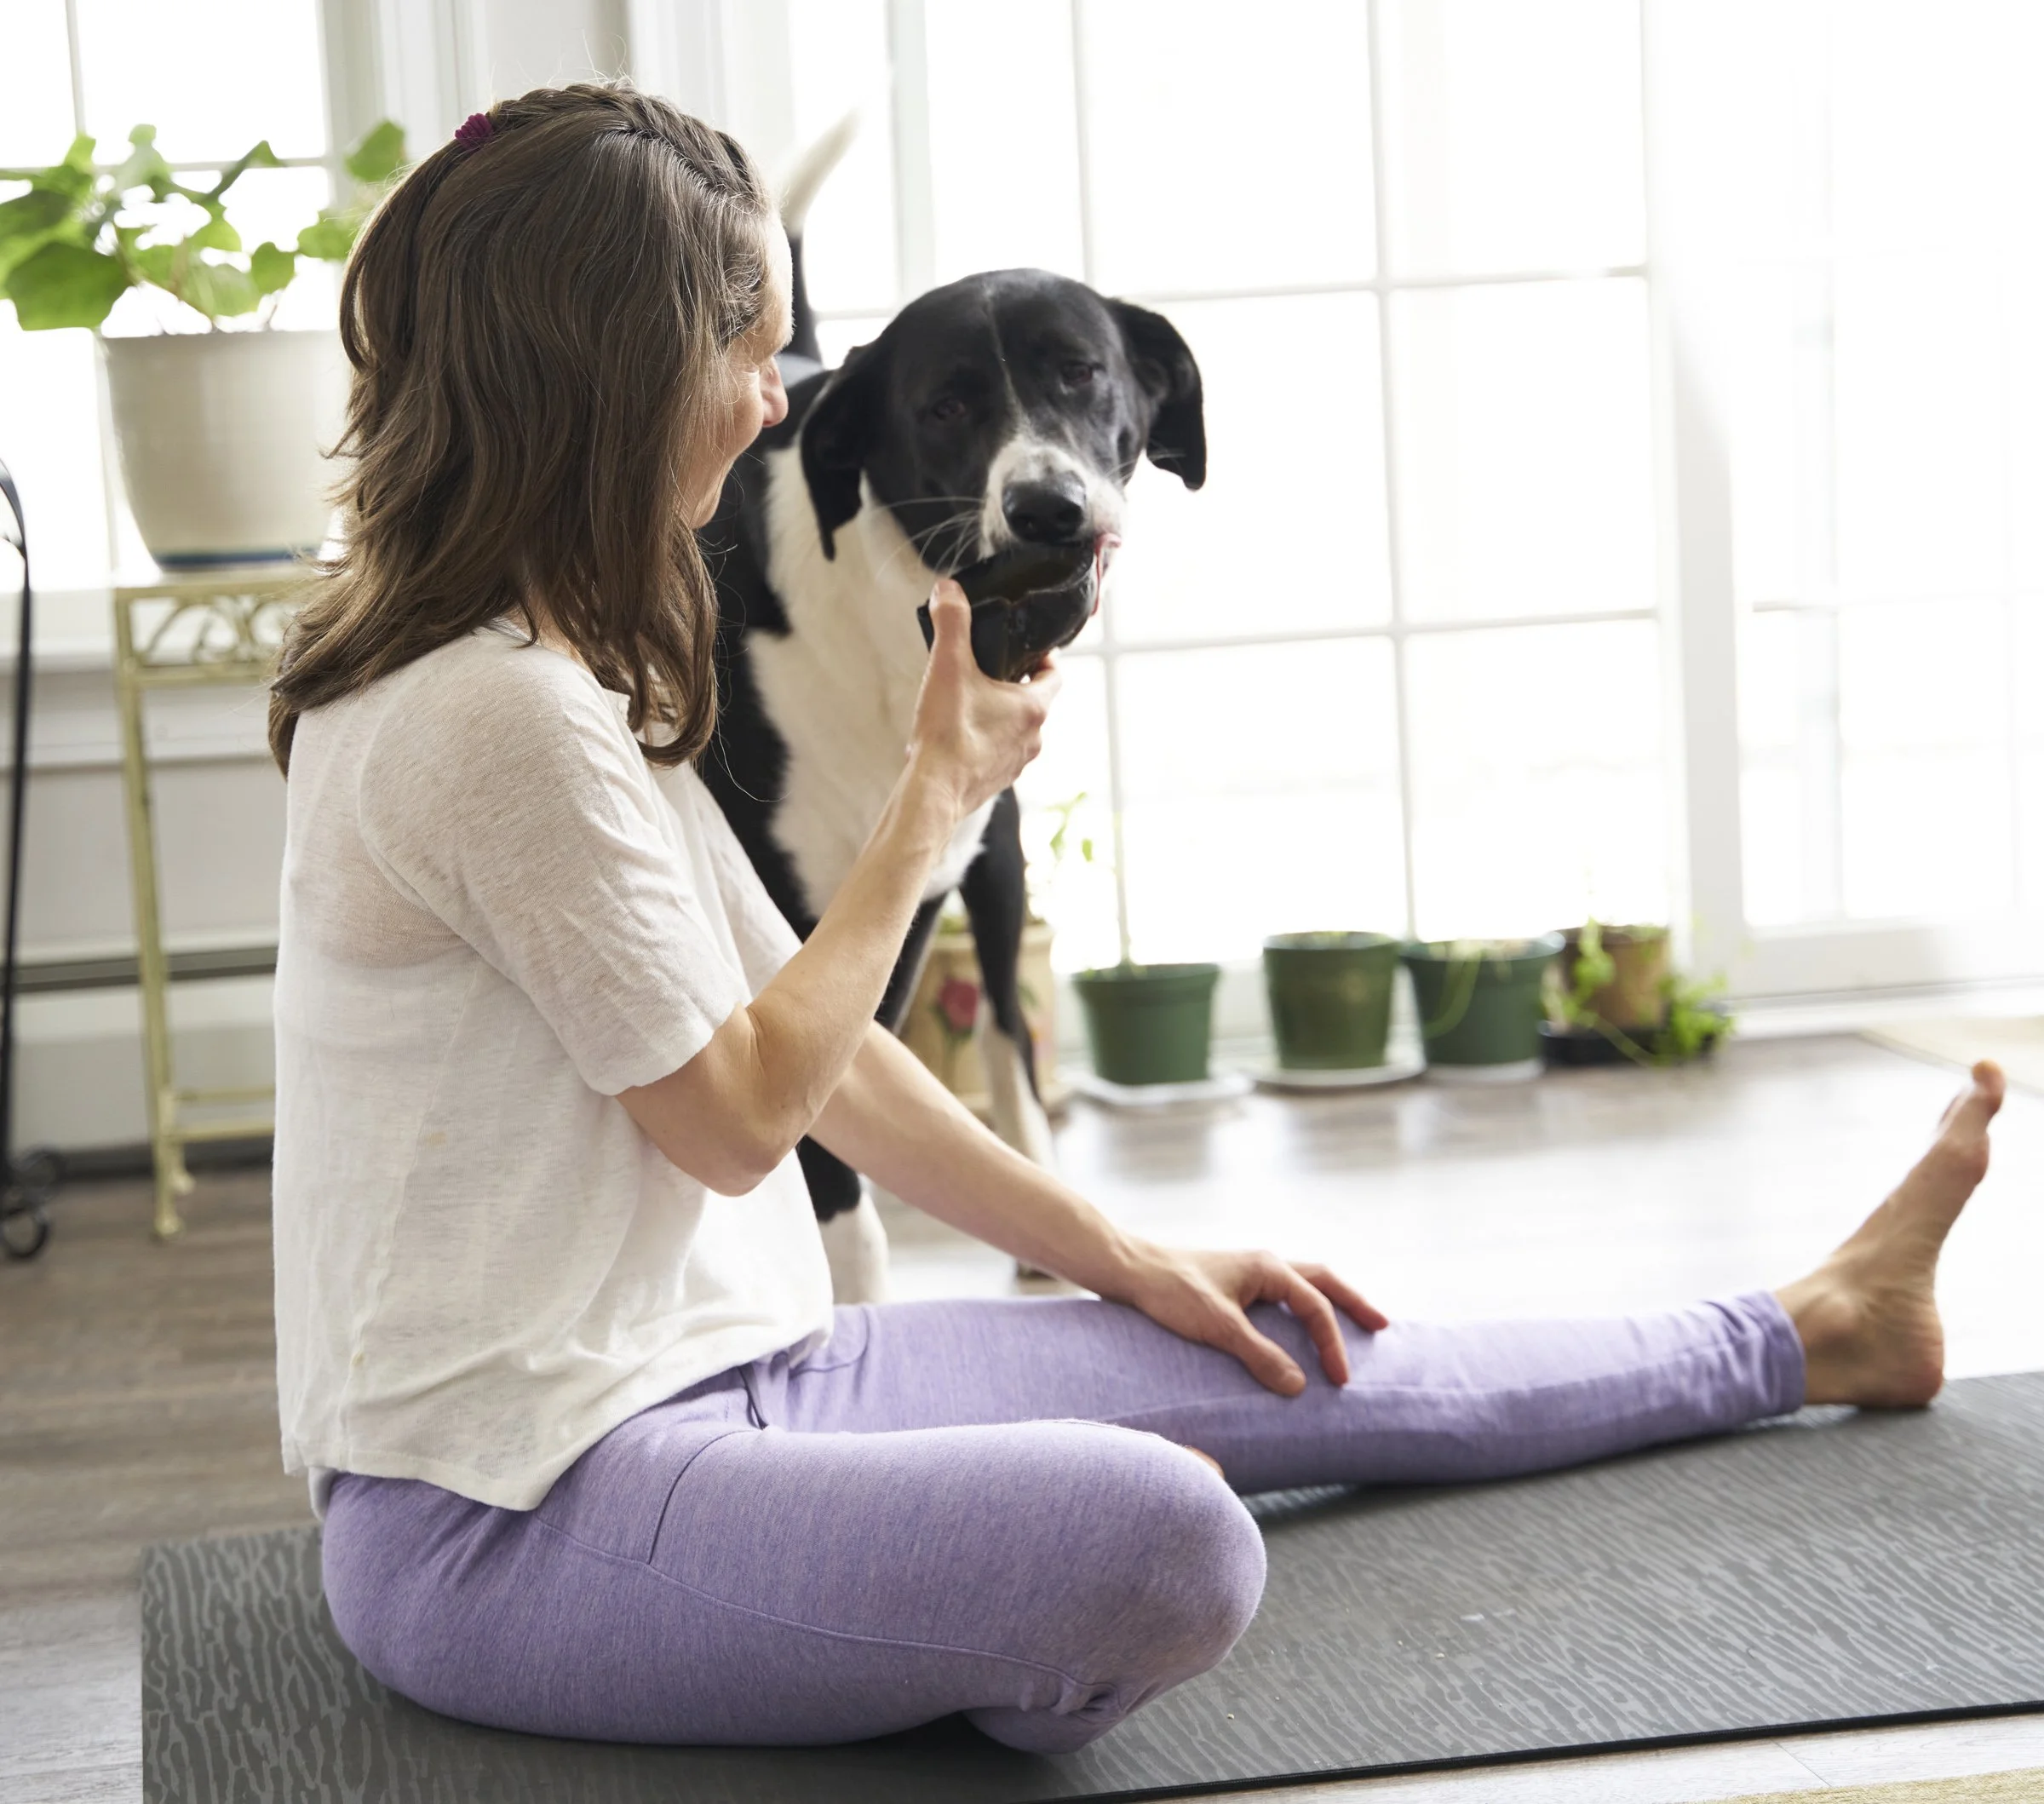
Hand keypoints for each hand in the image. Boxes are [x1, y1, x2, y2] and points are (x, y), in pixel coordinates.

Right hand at [907, 579, 1061, 820]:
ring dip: (999, 714)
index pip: (1053, 675)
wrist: (934, 792)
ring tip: (970, 702)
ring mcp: (1017, 763)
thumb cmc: (948, 732)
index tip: (1027, 649)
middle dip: (1013, 685)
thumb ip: (951, 622)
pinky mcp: (996, 781)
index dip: (1043, 658)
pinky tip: (959, 734)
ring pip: (1016, 729)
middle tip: (988, 670)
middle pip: (1034, 702)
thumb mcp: (948, 666)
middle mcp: (1034, 738)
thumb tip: (948, 589)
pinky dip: (985, 740)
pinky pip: (998, 753)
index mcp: (1034, 708)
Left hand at [1104, 1243, 1389, 1394]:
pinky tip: (1298, 1329)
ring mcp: (1250, 1273)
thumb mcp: (1217, 1327)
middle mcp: (1265, 1265)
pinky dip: (1301, 1309)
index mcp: (1268, 1268)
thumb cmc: (1171, 1292)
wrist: (1130, 1272)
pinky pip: (1282, 1295)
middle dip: (1353, 1303)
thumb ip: (1259, 1355)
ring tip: (1352, 1324)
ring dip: (1329, 1303)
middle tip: (1381, 1326)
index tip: (1338, 1382)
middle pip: (1323, 1281)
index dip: (1331, 1345)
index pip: (1315, 1307)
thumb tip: (1299, 1387)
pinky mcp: (1235, 1286)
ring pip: (1304, 1284)